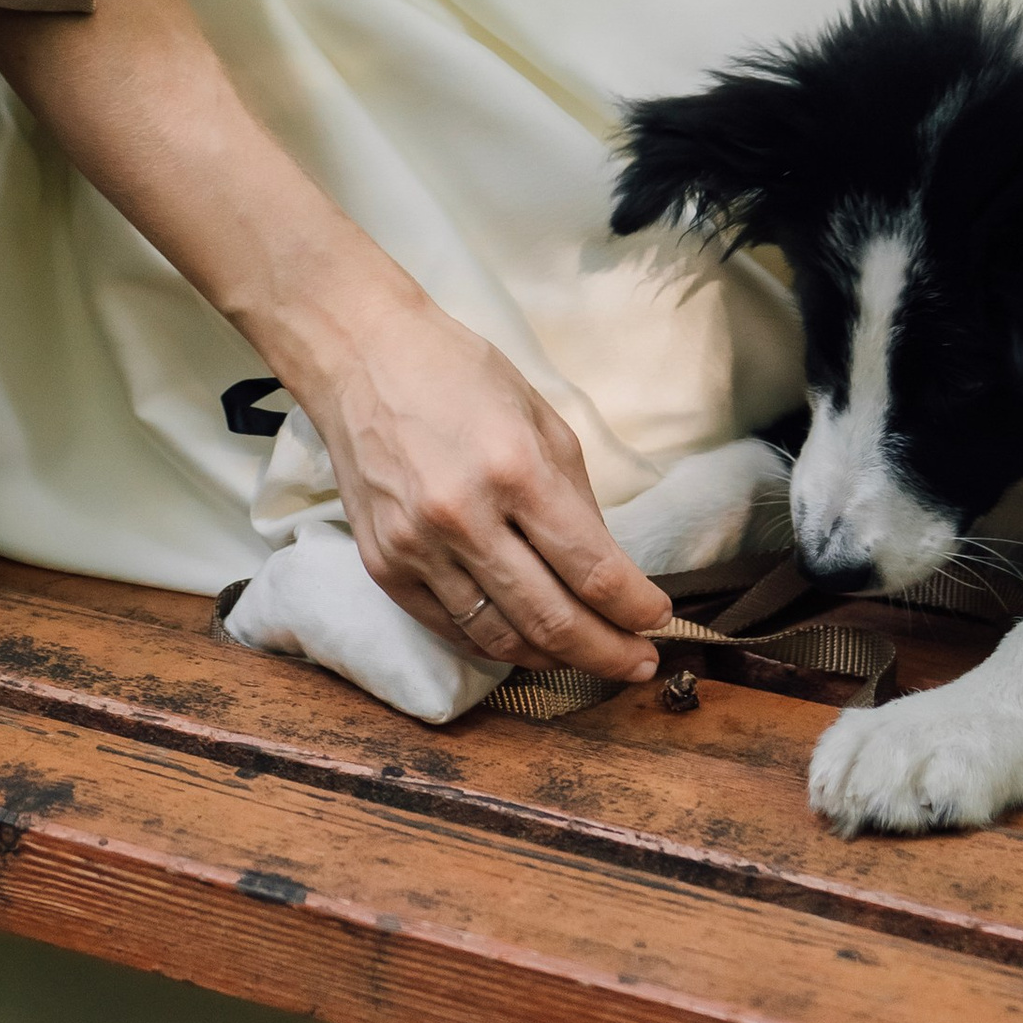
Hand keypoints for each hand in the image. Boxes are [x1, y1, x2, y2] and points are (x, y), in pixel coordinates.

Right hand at [282, 277, 670, 681]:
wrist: (363, 358)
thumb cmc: (461, 376)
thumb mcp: (542, 418)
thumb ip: (577, 500)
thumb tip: (608, 572)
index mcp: (516, 468)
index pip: (592, 569)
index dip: (635, 608)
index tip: (659, 620)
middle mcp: (464, 517)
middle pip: (552, 620)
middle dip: (608, 653)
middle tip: (640, 664)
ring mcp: (417, 548)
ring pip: (501, 639)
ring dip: (556, 660)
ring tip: (589, 657)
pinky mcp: (384, 567)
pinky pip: (453, 629)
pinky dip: (497, 645)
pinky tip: (529, 643)